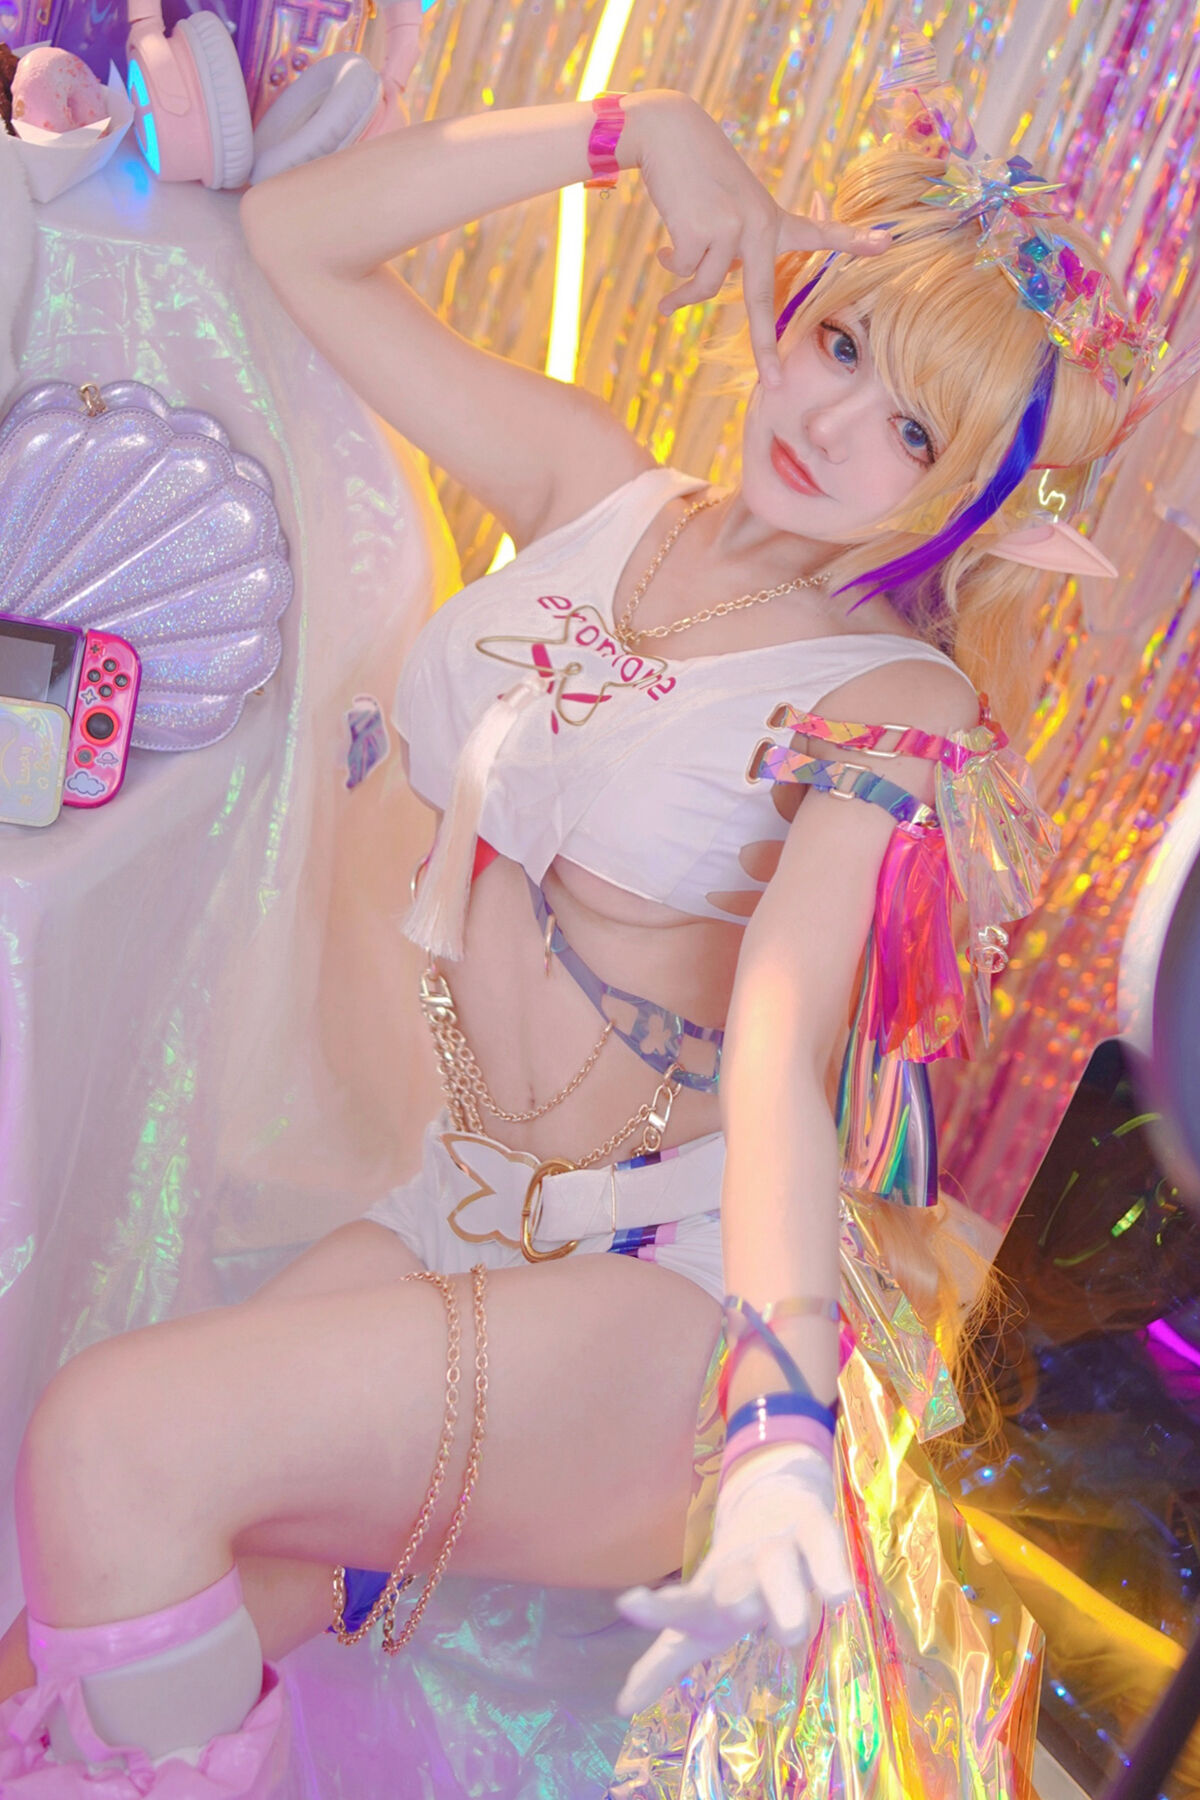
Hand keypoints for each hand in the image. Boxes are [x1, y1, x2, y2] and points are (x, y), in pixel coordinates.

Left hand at [614, 1444, 850, 1716]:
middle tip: (732, 1614)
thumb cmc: (734, 1580)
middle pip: (734, 1585)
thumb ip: (664, 1662)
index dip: (657, 1610)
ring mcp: (779, 1545)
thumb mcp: (701, 1622)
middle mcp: (741, 1570)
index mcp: (711, 1595)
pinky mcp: (815, 1528)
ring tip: (789, 1632)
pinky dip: (831, 1568)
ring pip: (779, 1566)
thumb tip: (621, 1707)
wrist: (771, 1498)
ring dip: (782, 1596)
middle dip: (732, 1601)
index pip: (683, 1607)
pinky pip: (824, 1544)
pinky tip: (839, 1594)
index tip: (627, 1603)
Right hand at [627, 90, 888, 388]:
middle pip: (762, 300)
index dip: (852, 240)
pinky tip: (665, 245)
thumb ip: (733, 247)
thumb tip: (712, 282)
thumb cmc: (695, 170)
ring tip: (666, 283)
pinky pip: (684, 273)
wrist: (666, 132)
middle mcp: (760, 226)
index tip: (887, 242)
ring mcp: (734, 231)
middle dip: (765, 347)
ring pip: (705, 288)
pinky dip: (670, 267)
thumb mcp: (727, 208)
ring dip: (681, 294)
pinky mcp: (703, 232)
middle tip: (774, 383)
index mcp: (771, 219)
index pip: (817, 233)